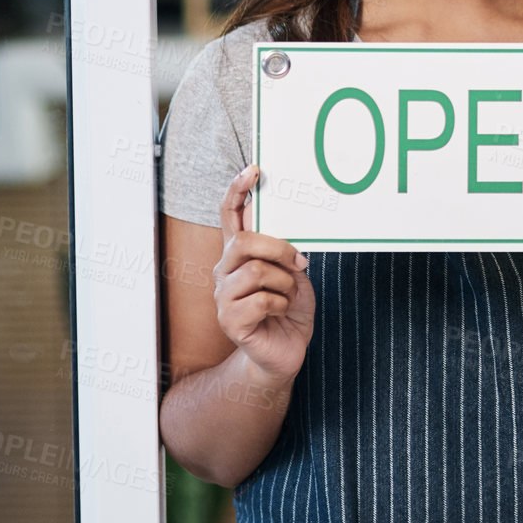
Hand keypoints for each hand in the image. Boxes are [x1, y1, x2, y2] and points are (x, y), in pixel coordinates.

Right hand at [213, 165, 315, 385]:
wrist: (284, 352)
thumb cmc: (289, 309)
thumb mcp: (293, 273)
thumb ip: (285, 252)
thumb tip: (290, 238)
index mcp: (239, 255)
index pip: (230, 215)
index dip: (237, 190)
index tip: (254, 170)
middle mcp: (225, 271)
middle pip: (244, 241)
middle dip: (279, 248)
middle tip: (299, 264)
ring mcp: (223, 296)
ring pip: (256, 271)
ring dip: (285, 283)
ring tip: (288, 295)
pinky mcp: (229, 320)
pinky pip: (261, 299)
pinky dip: (282, 303)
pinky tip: (281, 312)